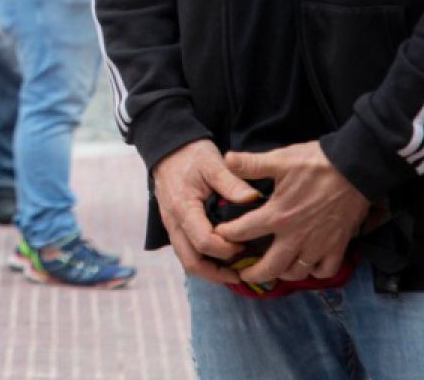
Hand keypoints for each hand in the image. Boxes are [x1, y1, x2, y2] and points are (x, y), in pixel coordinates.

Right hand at [152, 138, 258, 284]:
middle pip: (191, 261)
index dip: (227, 249)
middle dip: (216, 273)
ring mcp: (172, 227)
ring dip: (209, 271)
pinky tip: (221, 260)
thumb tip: (254, 200)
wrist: (169, 148)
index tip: (246, 245)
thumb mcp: (214, 163)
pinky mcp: (175, 227)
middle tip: (241, 274)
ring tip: (233, 273)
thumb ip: (232, 183)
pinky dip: (203, 261)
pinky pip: (186, 251)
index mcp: (183, 208)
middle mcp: (173, 223)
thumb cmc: (192, 155)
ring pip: (187, 260)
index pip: (204, 241)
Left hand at [213, 141, 369, 284]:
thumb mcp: (280, 159)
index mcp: (277, 215)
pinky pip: (324, 271)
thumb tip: (227, 158)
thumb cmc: (317, 163)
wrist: (356, 168)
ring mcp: (318, 245)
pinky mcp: (338, 246)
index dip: (226, 235)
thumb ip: (252, 163)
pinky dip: (314, 272)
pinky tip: (307, 265)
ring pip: (296, 273)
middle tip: (243, 273)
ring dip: (282, 274)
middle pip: (270, 267)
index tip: (220, 236)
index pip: (243, 232)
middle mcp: (296, 236)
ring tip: (274, 269)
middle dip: (253, 273)